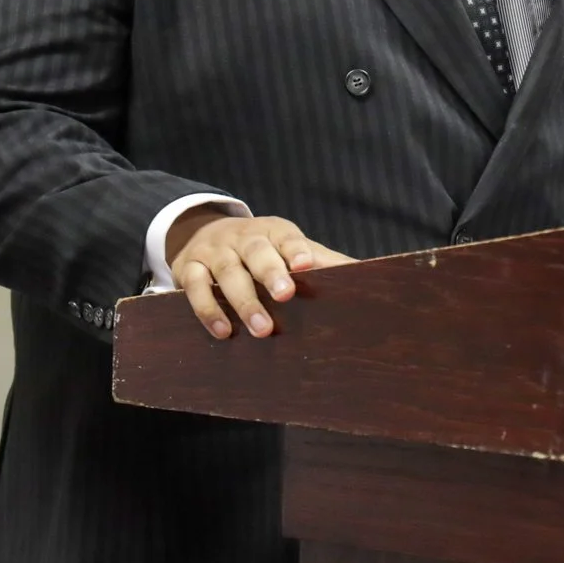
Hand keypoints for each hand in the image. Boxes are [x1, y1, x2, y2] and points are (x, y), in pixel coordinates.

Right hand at [167, 211, 353, 340]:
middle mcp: (243, 237)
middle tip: (285, 296)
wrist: (204, 232)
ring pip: (227, 271)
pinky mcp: (188, 267)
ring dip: (243, 301)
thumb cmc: (262, 250)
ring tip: (261, 329)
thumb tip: (375, 278)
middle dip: (271, 273)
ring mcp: (214, 251)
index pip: (287, 237)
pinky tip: (224, 331)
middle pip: (257, 252)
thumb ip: (326, 263)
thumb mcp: (290, 249)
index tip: (308, 265)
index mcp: (273, 231)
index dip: (297, 249)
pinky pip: (193, 286)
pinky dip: (207, 309)